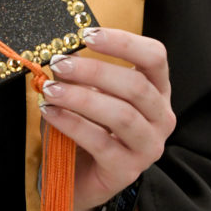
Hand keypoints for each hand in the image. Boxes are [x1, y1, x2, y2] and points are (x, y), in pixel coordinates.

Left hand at [39, 27, 175, 210]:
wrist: (77, 175)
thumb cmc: (85, 125)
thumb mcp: (84, 92)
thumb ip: (79, 74)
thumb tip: (62, 56)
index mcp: (156, 89)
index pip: (154, 56)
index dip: (123, 42)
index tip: (87, 35)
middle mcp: (161, 117)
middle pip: (136, 86)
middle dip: (93, 70)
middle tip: (58, 64)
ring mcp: (148, 147)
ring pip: (121, 115)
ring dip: (81, 97)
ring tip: (50, 90)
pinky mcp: (128, 171)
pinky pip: (101, 142)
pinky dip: (72, 123)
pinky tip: (50, 112)